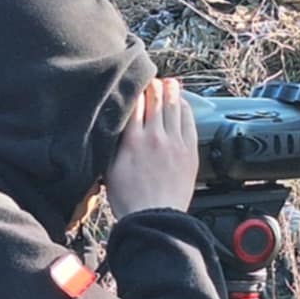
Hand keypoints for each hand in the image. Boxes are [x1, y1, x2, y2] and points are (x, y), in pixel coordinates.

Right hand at [105, 78, 196, 217]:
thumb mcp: (110, 170)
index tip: (136, 85)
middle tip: (153, 80)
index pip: (136, 104)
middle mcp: (154, 137)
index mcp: (131, 141)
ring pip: (174, 106)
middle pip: (156, 100)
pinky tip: (182, 103)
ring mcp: (174, 142)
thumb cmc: (130, 199)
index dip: (136, 90)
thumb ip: (114, 145)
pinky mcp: (189, 151)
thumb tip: (115, 126)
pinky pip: (189, 121)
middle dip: (154, 86)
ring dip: (171, 91)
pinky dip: (185, 108)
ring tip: (169, 83)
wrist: (155, 218)